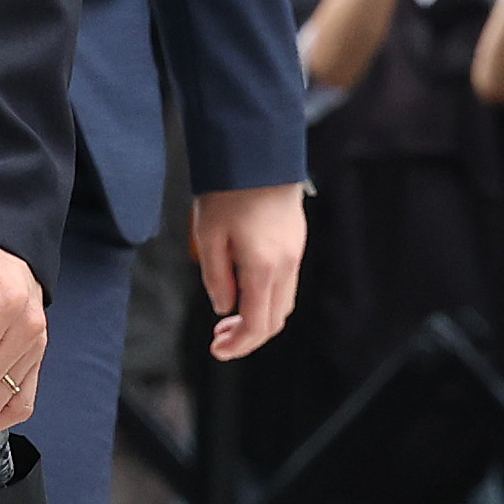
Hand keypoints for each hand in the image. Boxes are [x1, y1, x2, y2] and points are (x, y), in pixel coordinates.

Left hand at [194, 183, 306, 359]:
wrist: (259, 152)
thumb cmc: (229, 190)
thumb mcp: (209, 235)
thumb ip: (216, 277)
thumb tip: (224, 308)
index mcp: (263, 267)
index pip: (257, 324)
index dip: (239, 345)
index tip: (217, 350)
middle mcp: (286, 265)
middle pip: (275, 320)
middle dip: (248, 336)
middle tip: (219, 337)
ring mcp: (294, 253)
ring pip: (283, 303)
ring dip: (259, 317)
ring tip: (229, 315)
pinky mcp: (295, 241)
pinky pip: (286, 283)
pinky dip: (267, 298)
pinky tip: (245, 290)